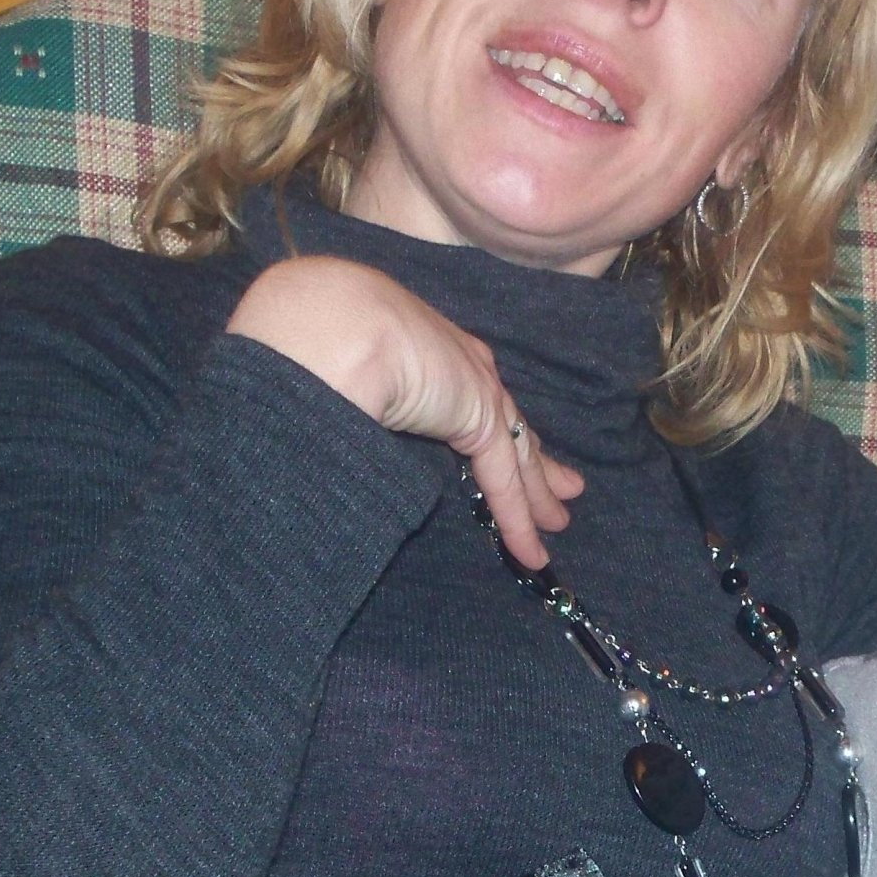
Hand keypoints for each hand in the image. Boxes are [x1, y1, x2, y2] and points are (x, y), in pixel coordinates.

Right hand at [228, 256, 582, 566]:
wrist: (330, 322)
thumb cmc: (313, 336)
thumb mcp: (335, 366)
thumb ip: (347, 392)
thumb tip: (324, 428)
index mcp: (422, 342)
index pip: (468, 394)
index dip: (488, 424)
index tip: (504, 446)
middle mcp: (458, 361)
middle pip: (507, 421)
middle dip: (535, 457)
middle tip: (562, 487)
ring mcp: (474, 389)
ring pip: (517, 454)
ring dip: (538, 493)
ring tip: (559, 522)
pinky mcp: (480, 421)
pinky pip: (505, 481)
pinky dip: (519, 520)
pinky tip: (533, 554)